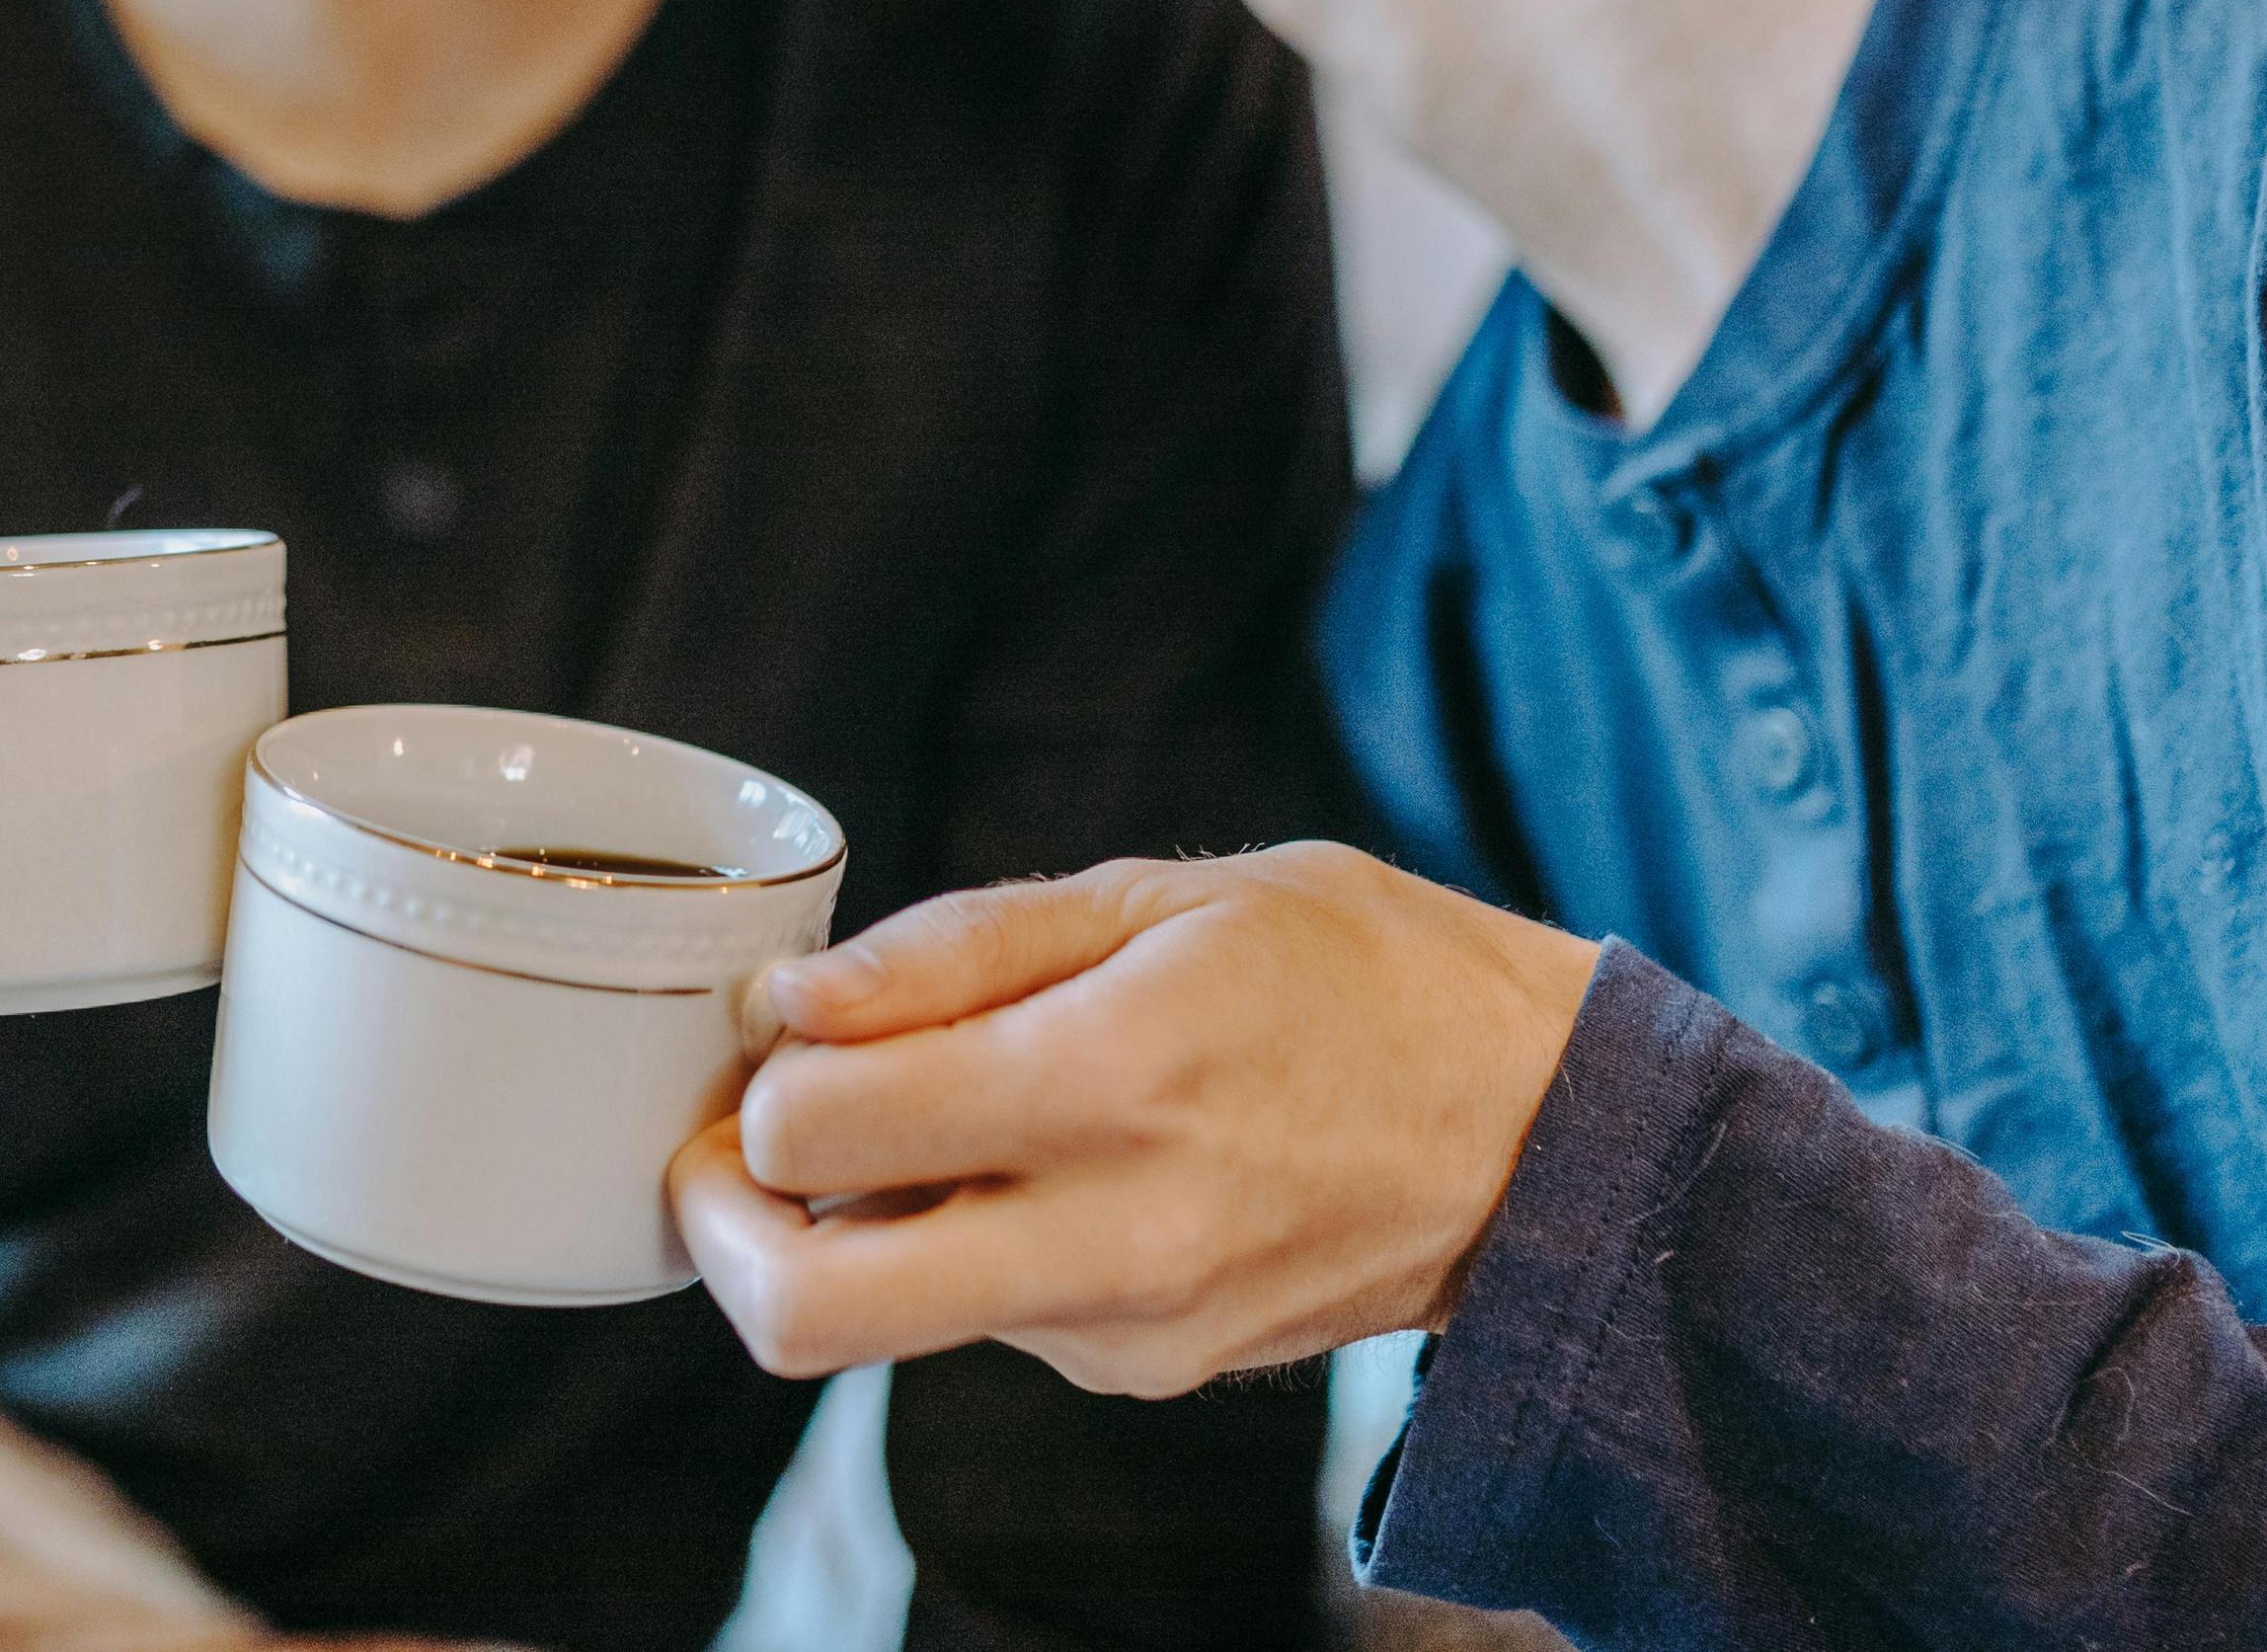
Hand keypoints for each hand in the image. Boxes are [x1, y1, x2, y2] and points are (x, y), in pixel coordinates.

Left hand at [670, 843, 1597, 1395]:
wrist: (1542, 1133)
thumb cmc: (1360, 974)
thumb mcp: (1168, 893)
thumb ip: (958, 949)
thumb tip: (790, 1004)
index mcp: (1111, 1082)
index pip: (815, 1134)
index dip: (756, 1080)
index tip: (779, 1029)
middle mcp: (1109, 1237)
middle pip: (808, 1315)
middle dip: (724, 1230)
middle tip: (737, 1144)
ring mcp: (1124, 1331)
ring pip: (887, 1316)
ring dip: (853, 1228)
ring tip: (929, 1113)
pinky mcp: (1142, 1372)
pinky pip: (983, 1316)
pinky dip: (958, 1242)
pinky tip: (1040, 1158)